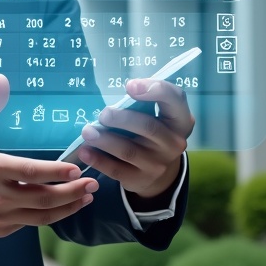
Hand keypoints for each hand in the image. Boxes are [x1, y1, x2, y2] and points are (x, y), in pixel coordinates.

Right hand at [0, 75, 97, 237]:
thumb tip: (3, 79)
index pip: (30, 172)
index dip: (56, 171)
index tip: (77, 168)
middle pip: (43, 198)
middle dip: (72, 192)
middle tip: (93, 184)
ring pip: (41, 216)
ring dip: (67, 207)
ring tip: (86, 198)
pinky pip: (29, 224)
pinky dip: (48, 215)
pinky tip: (62, 205)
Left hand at [77, 79, 194, 197]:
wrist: (160, 173)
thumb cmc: (153, 134)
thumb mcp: (157, 117)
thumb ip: (143, 105)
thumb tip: (113, 102)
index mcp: (180, 120)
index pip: (175, 99)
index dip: (154, 89)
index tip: (129, 86)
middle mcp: (174, 142)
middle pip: (148, 126)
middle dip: (122, 119)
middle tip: (103, 114)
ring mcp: (158, 164)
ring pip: (129, 150)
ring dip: (105, 140)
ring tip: (87, 131)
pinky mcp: (140, 179)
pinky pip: (117, 169)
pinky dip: (98, 160)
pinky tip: (85, 151)